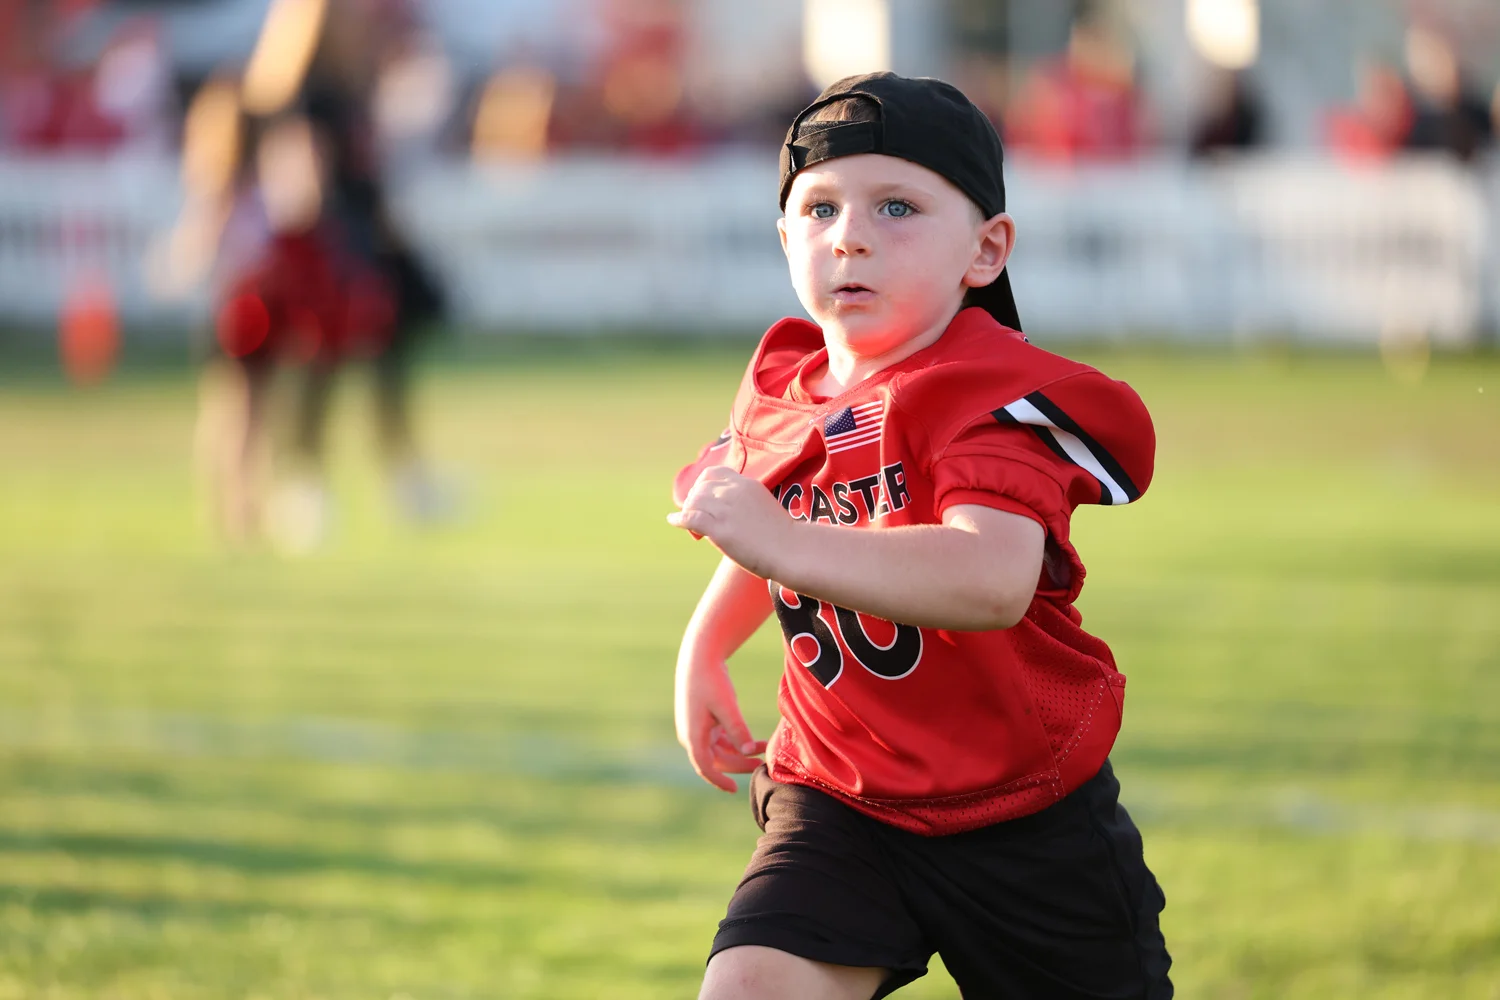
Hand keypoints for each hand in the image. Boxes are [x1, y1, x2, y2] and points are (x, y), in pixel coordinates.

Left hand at [667, 466, 793, 578]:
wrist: (791, 550)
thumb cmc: (781, 536)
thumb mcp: (762, 507)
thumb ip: (742, 504)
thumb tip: (720, 515)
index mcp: (746, 484)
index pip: (713, 474)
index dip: (702, 486)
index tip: (702, 499)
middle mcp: (734, 491)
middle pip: (700, 488)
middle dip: (693, 501)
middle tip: (695, 518)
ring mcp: (726, 509)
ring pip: (693, 502)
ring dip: (688, 512)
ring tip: (692, 527)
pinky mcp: (720, 528)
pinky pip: (690, 517)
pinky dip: (679, 519)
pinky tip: (674, 522)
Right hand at [675, 653, 766, 792]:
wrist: (700, 657)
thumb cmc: (711, 680)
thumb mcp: (727, 705)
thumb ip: (738, 730)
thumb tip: (749, 752)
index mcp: (692, 734)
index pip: (704, 766)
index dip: (718, 780)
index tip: (734, 789)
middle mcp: (692, 735)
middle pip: (715, 760)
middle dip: (737, 765)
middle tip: (760, 765)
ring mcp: (697, 729)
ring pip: (719, 752)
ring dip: (738, 755)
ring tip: (761, 751)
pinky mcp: (704, 721)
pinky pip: (720, 741)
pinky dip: (735, 744)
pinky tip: (752, 742)